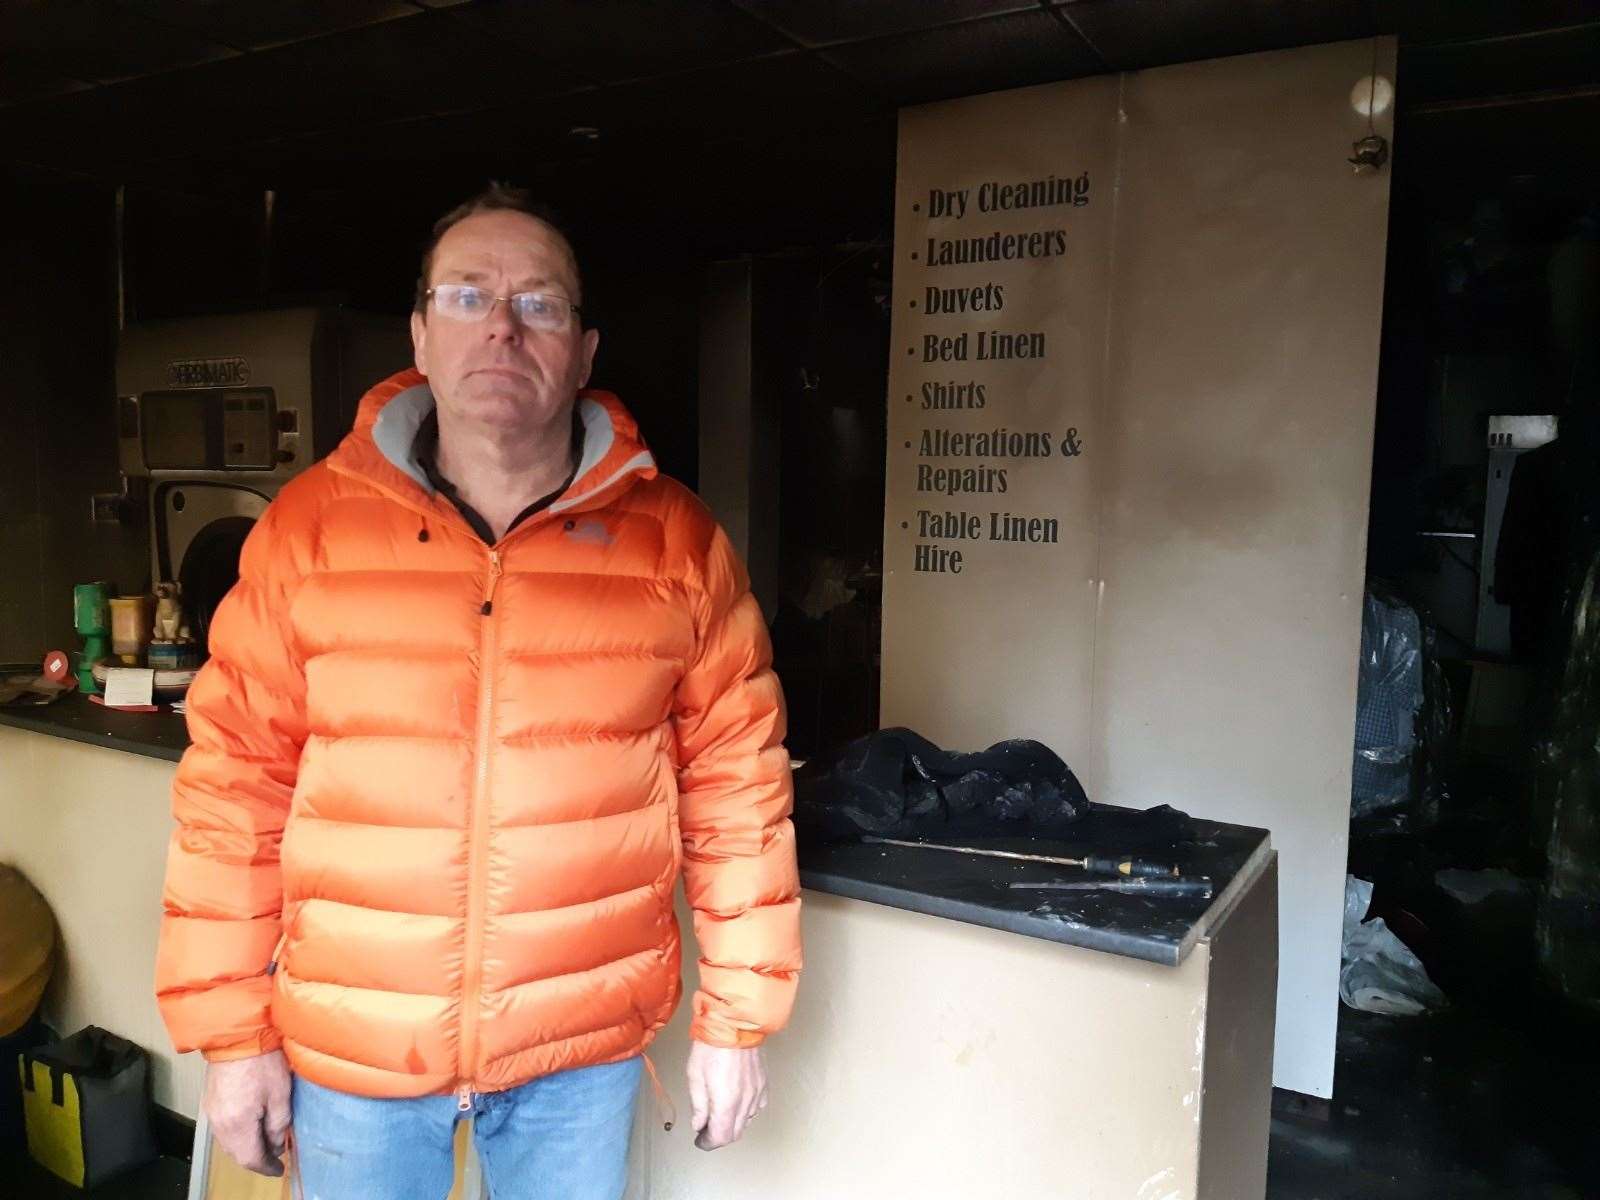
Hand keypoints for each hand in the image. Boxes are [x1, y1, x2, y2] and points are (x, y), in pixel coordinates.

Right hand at [203, 1050, 291, 1176]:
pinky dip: (237, 1134)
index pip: (250, 1158)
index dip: (266, 1167)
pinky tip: (250, 1127)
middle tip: (275, 1157)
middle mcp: (219, 1122)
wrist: (239, 1034)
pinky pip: (223, 1128)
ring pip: (228, 1142)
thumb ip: (278, 1125)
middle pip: (236, 1153)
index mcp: (237, 1124)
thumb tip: (276, 1144)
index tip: (279, 1168)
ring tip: (265, 1143)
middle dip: (256, 1158)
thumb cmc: (263, 1061)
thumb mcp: (280, 1095)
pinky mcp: (210, 1100)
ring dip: (245, 1146)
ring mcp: (211, 1111)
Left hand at [686, 1042, 767, 1150]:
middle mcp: (745, 1101)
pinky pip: (757, 1106)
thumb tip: (699, 1125)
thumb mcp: (695, 1076)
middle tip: (706, 1129)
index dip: (708, 1143)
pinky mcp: (763, 1082)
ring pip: (746, 1121)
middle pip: (735, 1133)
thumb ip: (699, 1105)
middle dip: (719, 1136)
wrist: (733, 1023)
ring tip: (719, 1113)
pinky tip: (736, 1101)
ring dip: (732, 1123)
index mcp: (726, 1102)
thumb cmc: (711, 1046)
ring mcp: (757, 1092)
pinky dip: (746, 1110)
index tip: (700, 1140)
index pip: (721, 1137)